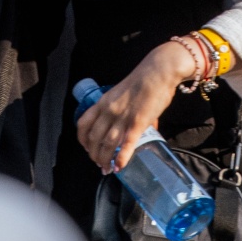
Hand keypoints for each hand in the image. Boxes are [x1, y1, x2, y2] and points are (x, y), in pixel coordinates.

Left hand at [77, 40, 197, 171]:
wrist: (159, 71)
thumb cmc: (145, 79)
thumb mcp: (124, 93)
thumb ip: (126, 110)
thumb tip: (141, 127)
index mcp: (104, 102)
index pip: (83, 123)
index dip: (82, 139)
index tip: (87, 147)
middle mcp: (109, 111)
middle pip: (93, 138)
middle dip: (94, 154)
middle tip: (98, 163)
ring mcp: (122, 117)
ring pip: (107, 144)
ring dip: (104, 160)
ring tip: (106, 169)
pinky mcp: (137, 123)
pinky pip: (126, 144)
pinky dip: (121, 158)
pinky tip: (119, 167)